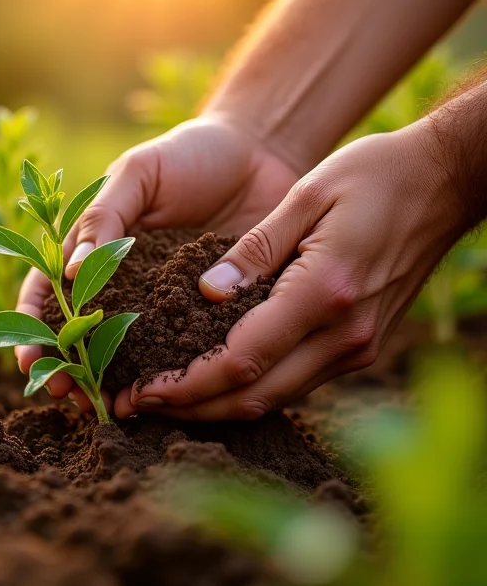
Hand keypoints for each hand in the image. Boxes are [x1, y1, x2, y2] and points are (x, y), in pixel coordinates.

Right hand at [15, 117, 301, 412]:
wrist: (262, 156)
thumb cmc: (190, 156)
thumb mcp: (139, 174)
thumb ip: (104, 215)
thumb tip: (69, 271)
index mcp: (96, 249)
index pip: (51, 294)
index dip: (34, 329)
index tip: (30, 361)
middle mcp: (124, 285)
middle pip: (83, 336)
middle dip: (69, 369)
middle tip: (67, 396)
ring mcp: (164, 305)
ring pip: (128, 355)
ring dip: (111, 383)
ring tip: (107, 407)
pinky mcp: (207, 316)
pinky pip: (184, 351)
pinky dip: (170, 377)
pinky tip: (164, 396)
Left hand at [117, 123, 462, 419]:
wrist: (444, 183)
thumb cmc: (374, 177)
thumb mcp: (306, 196)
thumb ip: (253, 251)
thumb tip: (207, 294)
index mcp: (324, 293)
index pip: (242, 359)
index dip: (187, 383)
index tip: (144, 389)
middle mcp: (344, 335)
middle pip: (255, 395)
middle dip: (192, 408)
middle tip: (140, 405)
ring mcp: (357, 346)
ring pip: (276, 398)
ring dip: (218, 405)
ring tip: (167, 399)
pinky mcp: (360, 345)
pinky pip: (296, 382)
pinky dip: (251, 389)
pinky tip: (216, 380)